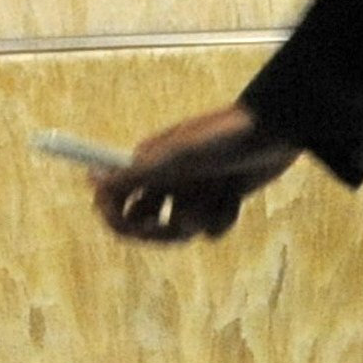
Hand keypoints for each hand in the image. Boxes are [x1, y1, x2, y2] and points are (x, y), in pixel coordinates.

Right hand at [96, 106, 298, 243]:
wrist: (273, 132)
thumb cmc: (219, 139)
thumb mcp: (174, 159)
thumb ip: (132, 174)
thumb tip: (89, 179)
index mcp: (147, 163)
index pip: (114, 199)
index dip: (118, 219)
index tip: (137, 230)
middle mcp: (165, 178)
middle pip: (143, 222)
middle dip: (162, 230)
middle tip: (181, 224)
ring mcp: (191, 189)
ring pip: (180, 228)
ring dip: (199, 220)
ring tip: (219, 200)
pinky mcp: (217, 198)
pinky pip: (210, 228)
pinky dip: (221, 218)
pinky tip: (234, 198)